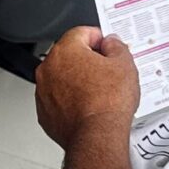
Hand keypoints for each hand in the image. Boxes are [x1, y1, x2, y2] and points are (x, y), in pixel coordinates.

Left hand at [34, 28, 139, 149]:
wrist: (97, 136)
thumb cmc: (107, 103)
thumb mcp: (124, 64)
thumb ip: (116, 46)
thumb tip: (112, 44)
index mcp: (65, 51)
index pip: (81, 32)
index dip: (98, 37)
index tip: (107, 45)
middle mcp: (49, 68)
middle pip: (69, 55)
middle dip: (88, 60)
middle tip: (107, 70)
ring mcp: (43, 91)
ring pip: (62, 78)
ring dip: (77, 80)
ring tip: (99, 91)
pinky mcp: (45, 112)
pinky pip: (58, 99)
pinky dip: (70, 100)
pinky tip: (88, 106)